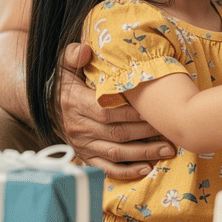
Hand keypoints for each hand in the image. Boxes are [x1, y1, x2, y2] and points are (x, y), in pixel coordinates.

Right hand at [57, 42, 175, 178]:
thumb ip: (74, 56)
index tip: (156, 110)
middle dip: (146, 134)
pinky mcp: (85, 156)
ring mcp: (82, 145)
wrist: (49, 106)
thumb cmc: (65, 83)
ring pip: (115, 152)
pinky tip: (147, 169)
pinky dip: (126, 171)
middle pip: (117, 133)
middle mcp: (78, 127)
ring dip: (143, 153)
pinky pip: (106, 168)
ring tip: (167, 150)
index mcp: (75, 104)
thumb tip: (85, 51)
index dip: (132, 113)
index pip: (107, 111)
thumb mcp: (65, 66)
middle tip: (171, 131)